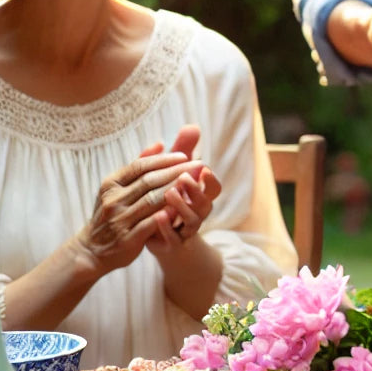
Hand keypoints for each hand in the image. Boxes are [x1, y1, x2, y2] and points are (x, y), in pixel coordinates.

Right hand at [72, 144, 204, 276]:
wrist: (92, 251)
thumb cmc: (111, 214)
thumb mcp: (116, 189)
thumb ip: (138, 167)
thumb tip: (160, 144)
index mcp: (110, 184)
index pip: (140, 165)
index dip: (164, 160)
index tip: (186, 156)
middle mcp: (113, 200)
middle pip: (150, 181)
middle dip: (176, 171)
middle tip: (198, 165)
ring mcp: (119, 219)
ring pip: (152, 200)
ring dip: (176, 189)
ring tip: (195, 182)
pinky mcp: (127, 239)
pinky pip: (151, 223)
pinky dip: (167, 214)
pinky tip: (183, 207)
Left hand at [148, 125, 222, 254]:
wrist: (157, 237)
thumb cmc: (167, 199)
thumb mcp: (173, 173)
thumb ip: (181, 151)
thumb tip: (192, 126)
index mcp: (199, 196)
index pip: (213, 188)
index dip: (210, 179)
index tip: (203, 167)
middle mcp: (197, 213)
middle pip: (205, 203)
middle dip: (196, 190)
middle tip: (183, 177)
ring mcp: (185, 230)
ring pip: (192, 221)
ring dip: (182, 207)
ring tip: (169, 193)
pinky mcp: (171, 243)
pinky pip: (173, 238)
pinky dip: (166, 228)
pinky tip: (157, 216)